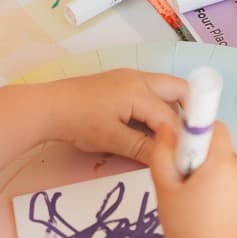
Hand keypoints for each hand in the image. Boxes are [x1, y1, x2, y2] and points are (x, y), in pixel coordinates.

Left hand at [39, 70, 186, 162]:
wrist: (47, 108)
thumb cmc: (78, 121)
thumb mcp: (112, 139)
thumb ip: (144, 148)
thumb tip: (168, 159)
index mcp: (139, 91)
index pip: (171, 117)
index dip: (181, 137)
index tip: (188, 155)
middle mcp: (139, 79)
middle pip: (178, 90)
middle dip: (188, 113)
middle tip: (187, 139)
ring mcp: (129, 78)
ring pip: (165, 90)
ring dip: (172, 109)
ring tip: (170, 136)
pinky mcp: (120, 83)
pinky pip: (150, 92)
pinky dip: (157, 107)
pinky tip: (149, 128)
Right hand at [146, 121, 236, 237]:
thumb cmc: (185, 229)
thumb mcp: (165, 189)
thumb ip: (163, 153)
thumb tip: (167, 128)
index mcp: (223, 163)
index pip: (216, 129)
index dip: (197, 137)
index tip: (185, 158)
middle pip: (222, 152)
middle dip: (205, 163)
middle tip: (187, 189)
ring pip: (231, 171)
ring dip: (217, 179)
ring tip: (200, 207)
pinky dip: (228, 195)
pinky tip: (214, 217)